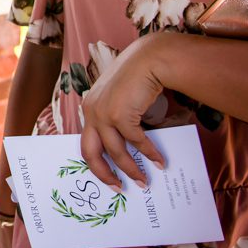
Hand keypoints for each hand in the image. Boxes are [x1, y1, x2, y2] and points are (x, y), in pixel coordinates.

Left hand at [80, 34, 167, 189]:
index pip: (87, 142)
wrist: (149, 59)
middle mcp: (91, 111)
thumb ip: (116, 118)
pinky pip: (136, 142)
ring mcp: (103, 113)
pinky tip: (160, 161)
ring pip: (116, 152)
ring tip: (145, 181)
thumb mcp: (120, 99)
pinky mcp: (120, 115)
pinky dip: (149, 153)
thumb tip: (127, 148)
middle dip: (104, 174)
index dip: (97, 163)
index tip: (109, 177)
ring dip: (132, 169)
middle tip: (119, 188)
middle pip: (90, 153)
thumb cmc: (138, 78)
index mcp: (89, 108)